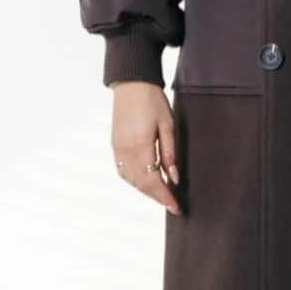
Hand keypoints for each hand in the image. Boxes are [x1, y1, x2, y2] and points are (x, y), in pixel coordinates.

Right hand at [110, 80, 181, 214]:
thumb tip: (174, 177)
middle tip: (172, 205)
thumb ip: (170, 153)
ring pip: (130, 180)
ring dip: (146, 191)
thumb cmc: (152, 100)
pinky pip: (123, 171)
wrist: (131, 83)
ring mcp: (117, 148)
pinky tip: (145, 182)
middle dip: (157, 197)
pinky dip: (135, 181)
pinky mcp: (114, 145)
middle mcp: (126, 150)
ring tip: (161, 195)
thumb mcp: (168, 124)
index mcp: (141, 145)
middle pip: (141, 184)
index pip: (153, 180)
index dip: (165, 196)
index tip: (176, 206)